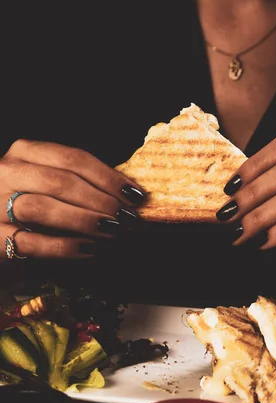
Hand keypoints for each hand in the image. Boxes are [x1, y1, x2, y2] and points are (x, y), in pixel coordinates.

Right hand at [0, 139, 144, 259]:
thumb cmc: (26, 204)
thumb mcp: (47, 183)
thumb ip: (79, 183)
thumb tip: (128, 194)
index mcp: (25, 153)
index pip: (73, 158)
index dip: (109, 177)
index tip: (136, 194)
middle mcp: (8, 173)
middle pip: (61, 181)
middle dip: (101, 200)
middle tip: (128, 217)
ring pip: (43, 207)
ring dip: (84, 220)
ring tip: (113, 231)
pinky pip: (34, 242)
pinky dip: (66, 246)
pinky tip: (91, 249)